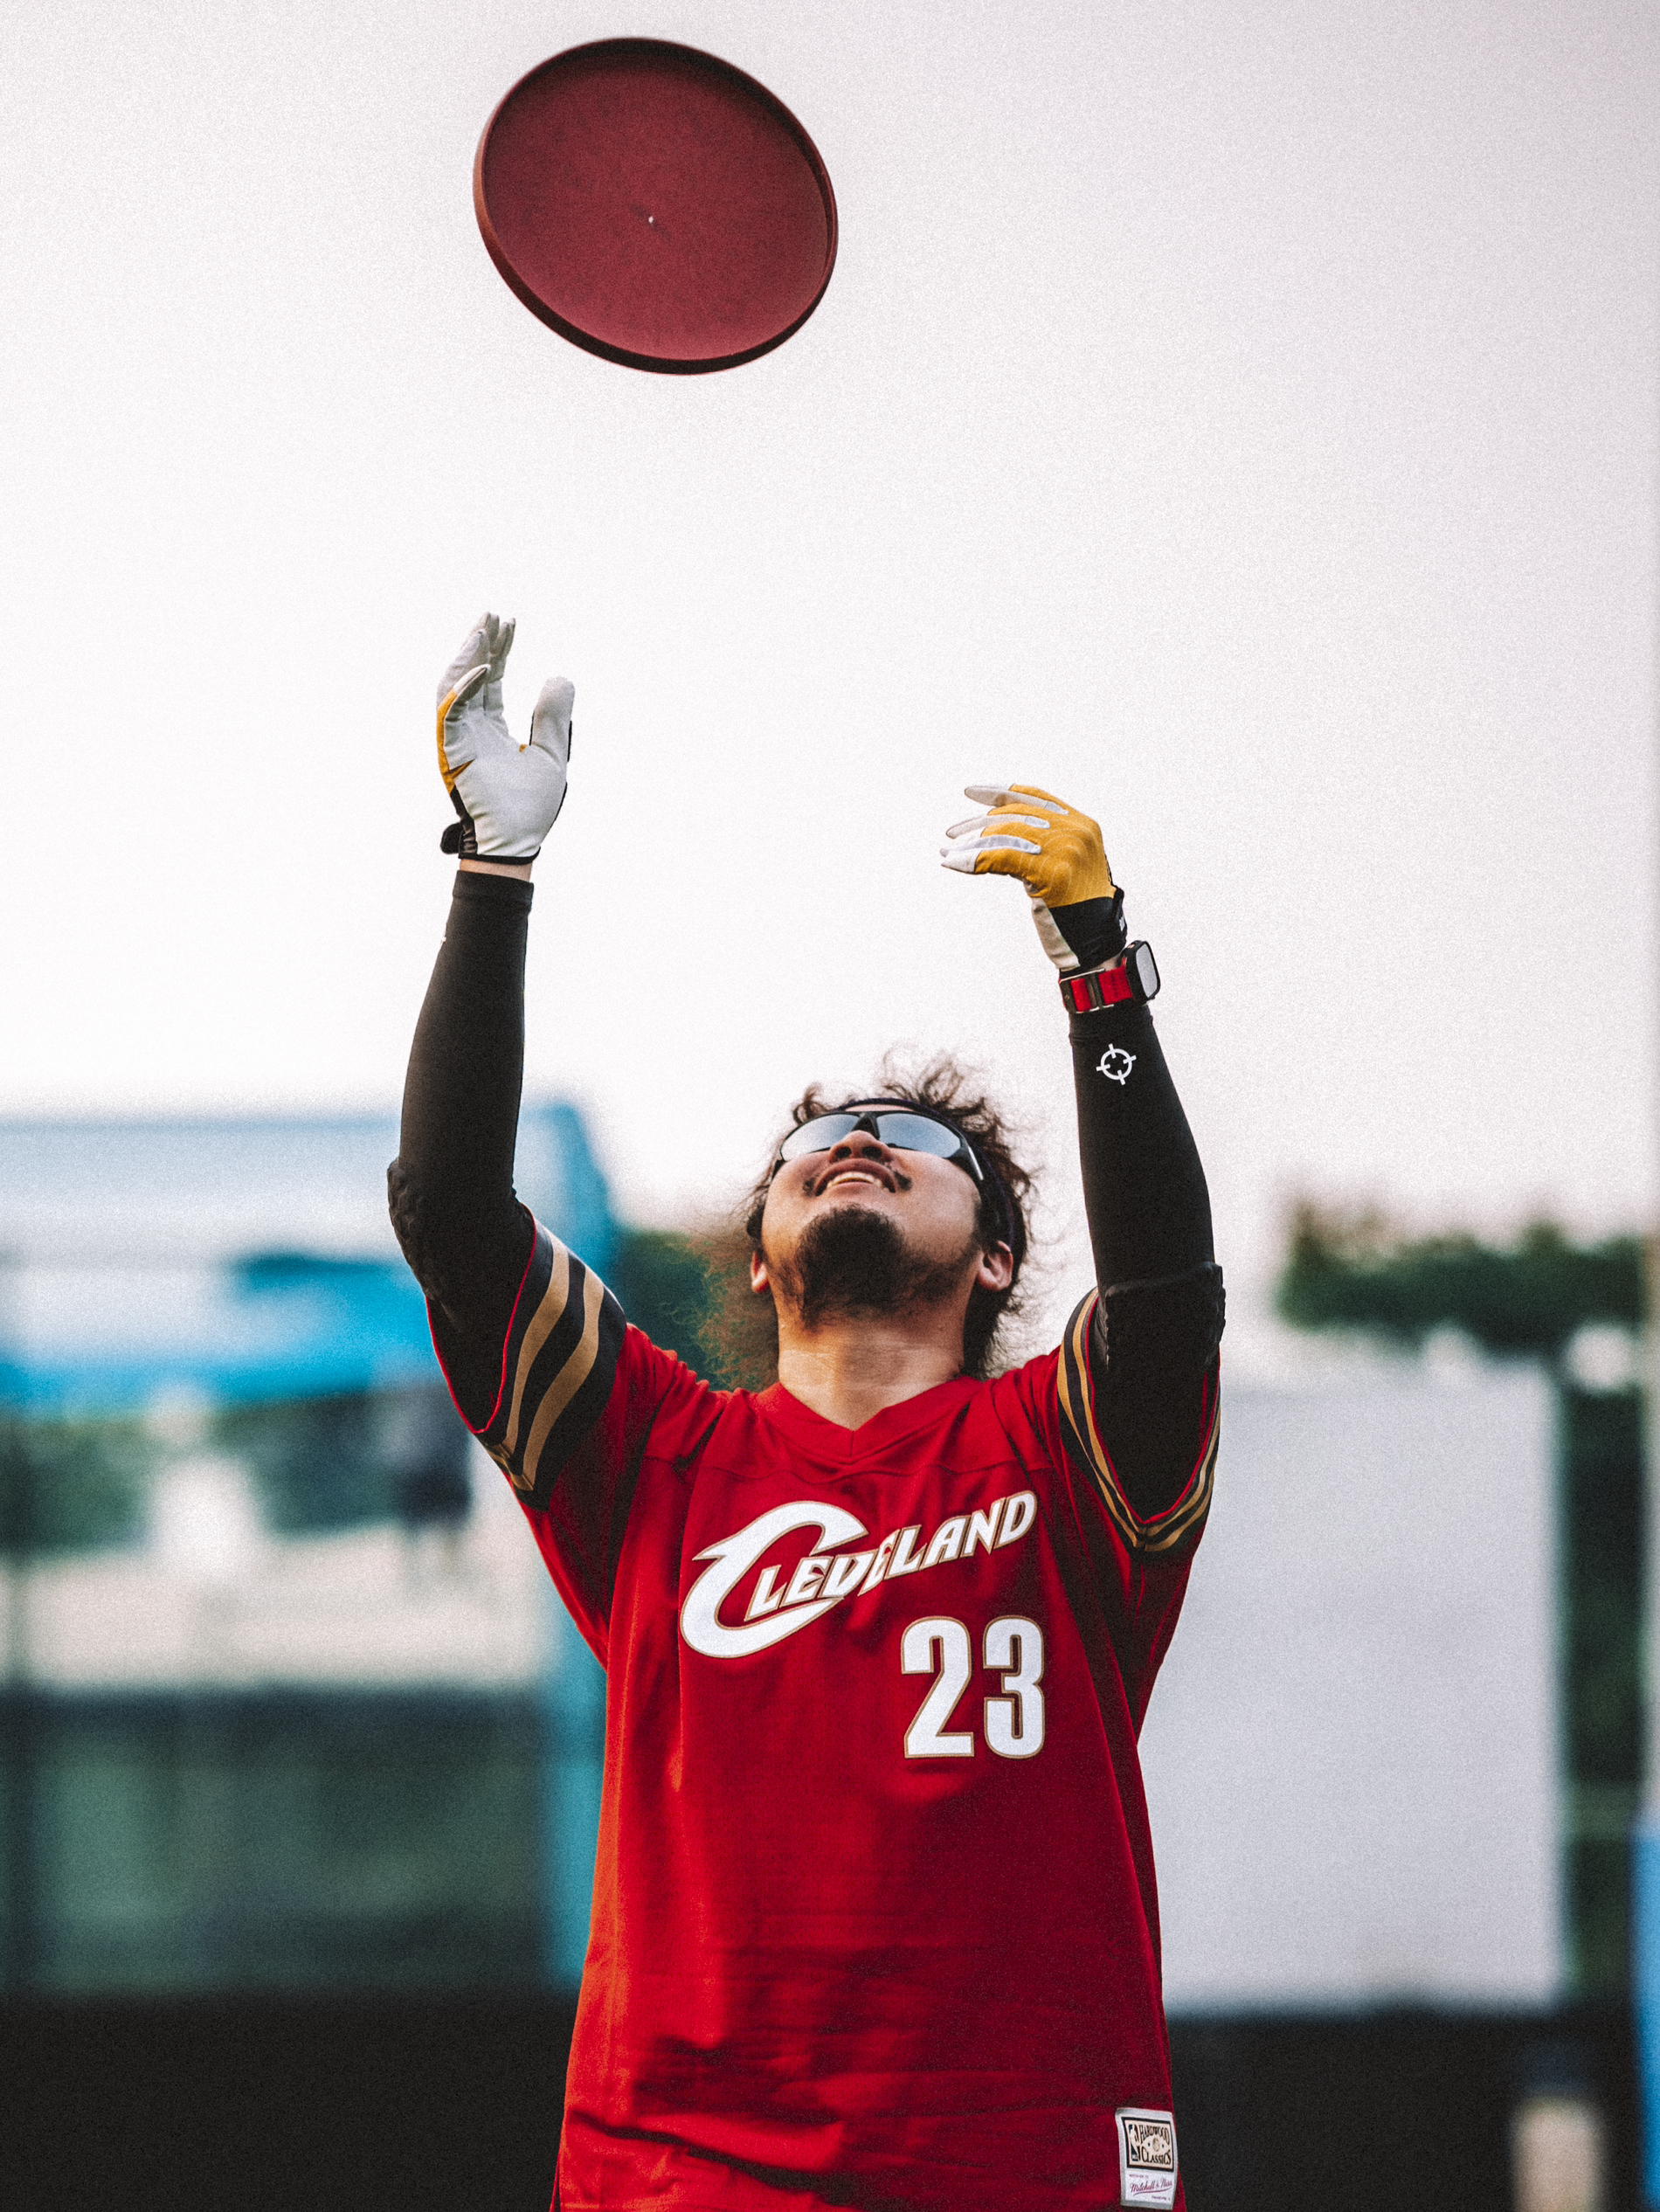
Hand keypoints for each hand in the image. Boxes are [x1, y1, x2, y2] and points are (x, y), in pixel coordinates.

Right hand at [435, 613, 573, 862]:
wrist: (515, 843)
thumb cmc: (530, 808)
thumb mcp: (553, 753)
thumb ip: (553, 716)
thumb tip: (559, 676)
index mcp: (490, 729)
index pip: (490, 680)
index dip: (499, 651)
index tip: (510, 623)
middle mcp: (470, 730)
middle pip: (471, 675)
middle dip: (482, 644)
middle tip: (493, 614)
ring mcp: (458, 740)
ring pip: (454, 686)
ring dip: (467, 656)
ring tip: (483, 629)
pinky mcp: (451, 751)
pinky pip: (451, 711)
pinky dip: (464, 687)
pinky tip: (484, 666)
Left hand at [941, 783, 1125, 973]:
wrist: (1095, 943)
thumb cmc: (1076, 911)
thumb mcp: (1065, 866)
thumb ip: (1045, 844)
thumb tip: (998, 833)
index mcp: (1081, 825)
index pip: (1034, 797)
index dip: (1000, 792)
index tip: (971, 792)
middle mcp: (1075, 831)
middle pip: (1015, 815)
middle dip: (979, 824)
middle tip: (952, 834)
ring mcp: (1066, 850)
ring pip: (1005, 834)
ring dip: (971, 843)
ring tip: (949, 852)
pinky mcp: (1051, 872)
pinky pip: (1001, 857)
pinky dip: (974, 860)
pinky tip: (955, 863)